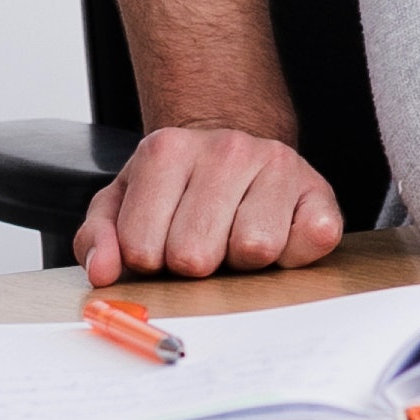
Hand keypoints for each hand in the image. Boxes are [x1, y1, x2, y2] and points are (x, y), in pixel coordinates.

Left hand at [82, 124, 345, 282]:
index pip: (142, 248)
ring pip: (253, 251)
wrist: (237, 154)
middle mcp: (226, 148)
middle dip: (194, 264)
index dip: (148, 260)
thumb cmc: (179, 189)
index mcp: (167, 149)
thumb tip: (104, 271)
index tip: (160, 241)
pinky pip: (311, 242)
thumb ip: (99, 237)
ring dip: (242, 261)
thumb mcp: (125, 203)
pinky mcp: (320, 191)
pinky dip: (294, 254)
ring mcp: (278, 164)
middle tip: (202, 243)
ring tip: (236, 237)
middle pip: (195, 256)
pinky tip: (278, 236)